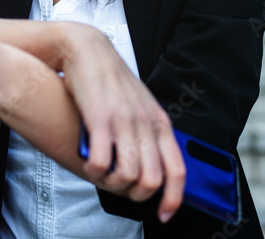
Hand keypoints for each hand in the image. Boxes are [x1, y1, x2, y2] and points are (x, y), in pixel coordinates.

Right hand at [59, 24, 185, 222]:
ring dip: (113, 184)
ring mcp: (123, 121)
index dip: (174, 199)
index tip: (165, 213)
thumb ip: (149, 135)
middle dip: (136, 194)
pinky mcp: (99, 118)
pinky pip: (100, 162)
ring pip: (129, 175)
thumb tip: (154, 168)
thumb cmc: (111, 82)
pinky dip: (94, 172)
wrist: (87, 49)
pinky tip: (89, 163)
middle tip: (120, 188)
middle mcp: (145, 124)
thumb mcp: (141, 107)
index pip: (177, 170)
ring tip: (102, 175)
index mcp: (159, 123)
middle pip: (152, 180)